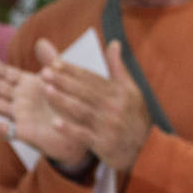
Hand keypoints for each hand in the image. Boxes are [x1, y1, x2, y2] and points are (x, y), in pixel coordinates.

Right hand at [0, 50, 91, 166]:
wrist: (84, 131)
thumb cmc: (73, 105)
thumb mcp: (61, 79)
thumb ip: (51, 61)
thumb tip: (40, 41)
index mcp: (29, 87)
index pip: (7, 74)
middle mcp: (21, 101)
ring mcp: (21, 117)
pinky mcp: (26, 133)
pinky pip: (6, 130)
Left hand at [39, 40, 151, 171]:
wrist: (148, 149)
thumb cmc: (136, 116)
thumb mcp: (132, 90)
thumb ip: (119, 67)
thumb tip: (114, 43)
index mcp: (119, 92)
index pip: (92, 78)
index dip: (72, 70)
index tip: (54, 62)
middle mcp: (114, 107)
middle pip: (85, 92)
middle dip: (63, 81)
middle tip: (43, 72)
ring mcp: (109, 126)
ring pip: (82, 111)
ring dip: (63, 101)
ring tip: (46, 90)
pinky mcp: (104, 144)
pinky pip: (84, 135)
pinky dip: (70, 129)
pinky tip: (55, 123)